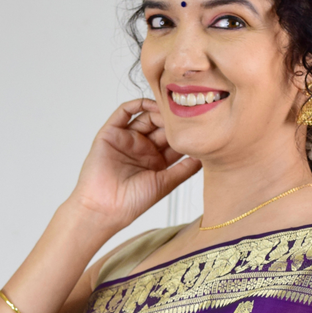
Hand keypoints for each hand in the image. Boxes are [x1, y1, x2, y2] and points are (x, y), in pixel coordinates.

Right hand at [70, 98, 201, 229]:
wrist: (105, 208)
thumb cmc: (132, 202)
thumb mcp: (166, 183)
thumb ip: (186, 168)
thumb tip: (207, 156)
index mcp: (156, 161)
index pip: (174, 141)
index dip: (185, 133)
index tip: (199, 125)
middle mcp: (142, 148)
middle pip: (161, 126)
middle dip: (173, 120)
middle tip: (184, 115)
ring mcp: (127, 139)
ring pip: (146, 116)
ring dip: (158, 111)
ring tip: (170, 110)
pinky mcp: (111, 133)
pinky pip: (124, 112)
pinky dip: (137, 104)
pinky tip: (151, 104)